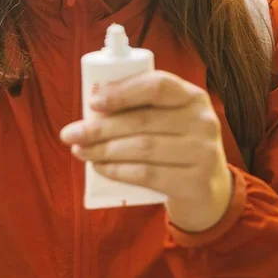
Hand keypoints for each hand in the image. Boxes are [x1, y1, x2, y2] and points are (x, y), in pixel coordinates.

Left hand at [60, 71, 234, 232]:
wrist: (207, 192)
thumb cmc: (175, 147)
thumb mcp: (167, 120)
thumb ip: (139, 107)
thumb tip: (94, 98)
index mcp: (193, 97)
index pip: (158, 85)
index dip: (122, 92)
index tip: (92, 102)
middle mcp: (204, 121)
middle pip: (143, 121)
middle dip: (100, 127)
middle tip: (70, 134)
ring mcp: (204, 153)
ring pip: (143, 148)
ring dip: (104, 150)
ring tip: (80, 151)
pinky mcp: (196, 182)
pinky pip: (148, 174)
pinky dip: (118, 171)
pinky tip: (100, 168)